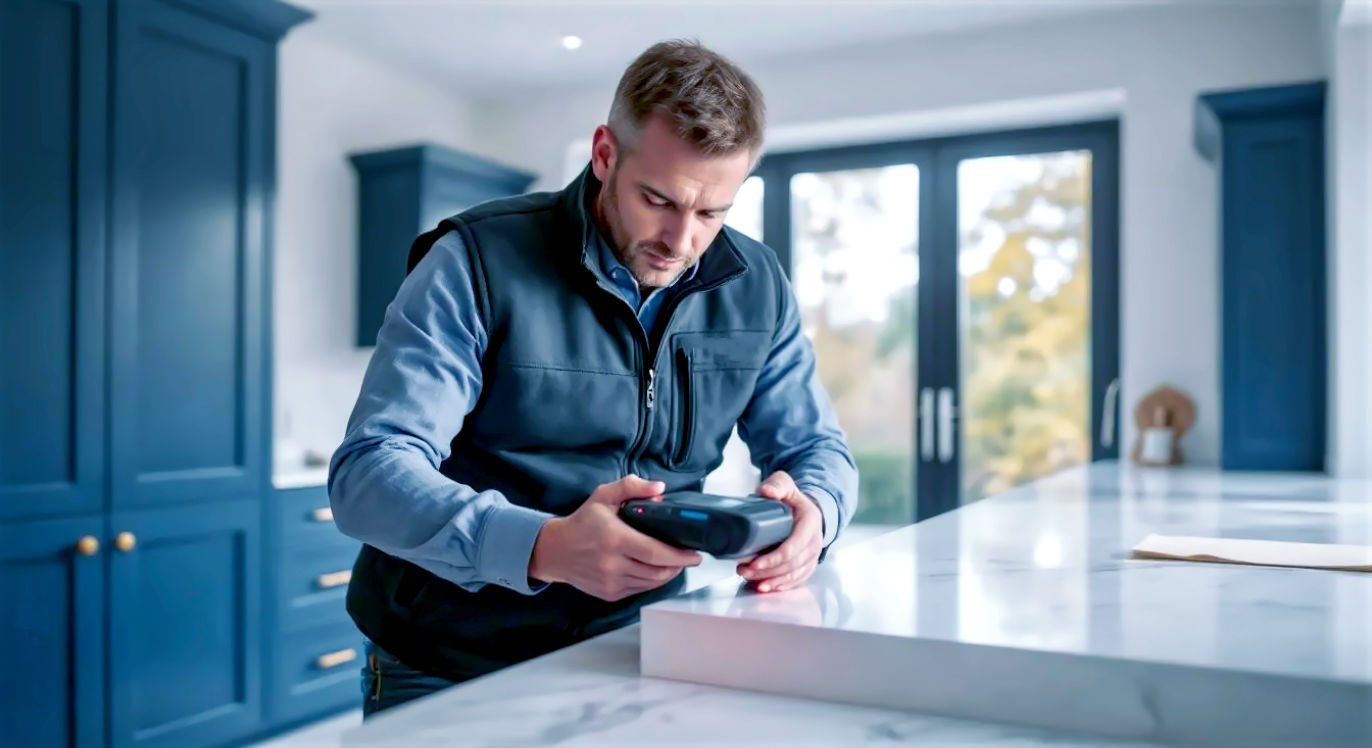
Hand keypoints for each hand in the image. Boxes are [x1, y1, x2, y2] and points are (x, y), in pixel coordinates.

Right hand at [528, 475, 701, 601]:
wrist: (555, 551)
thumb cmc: (582, 522)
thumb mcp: (603, 496)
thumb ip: (631, 487)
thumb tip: (659, 488)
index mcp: (615, 539)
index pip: (656, 553)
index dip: (680, 556)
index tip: (695, 554)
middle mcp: (613, 564)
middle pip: (658, 571)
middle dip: (679, 565)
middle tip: (689, 557)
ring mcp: (611, 582)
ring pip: (651, 583)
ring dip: (668, 574)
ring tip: (674, 562)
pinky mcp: (610, 593)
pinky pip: (640, 589)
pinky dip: (652, 580)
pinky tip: (655, 570)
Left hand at [736, 471, 822, 592]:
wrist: (807, 510)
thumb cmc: (793, 499)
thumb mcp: (785, 485)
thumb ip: (777, 485)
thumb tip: (765, 492)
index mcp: (810, 523)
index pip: (793, 547)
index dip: (773, 558)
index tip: (754, 563)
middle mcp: (814, 542)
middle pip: (791, 564)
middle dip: (766, 571)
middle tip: (743, 570)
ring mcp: (812, 555)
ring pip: (793, 575)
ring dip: (770, 580)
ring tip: (748, 578)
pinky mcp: (808, 565)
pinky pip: (797, 580)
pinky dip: (781, 585)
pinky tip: (765, 587)